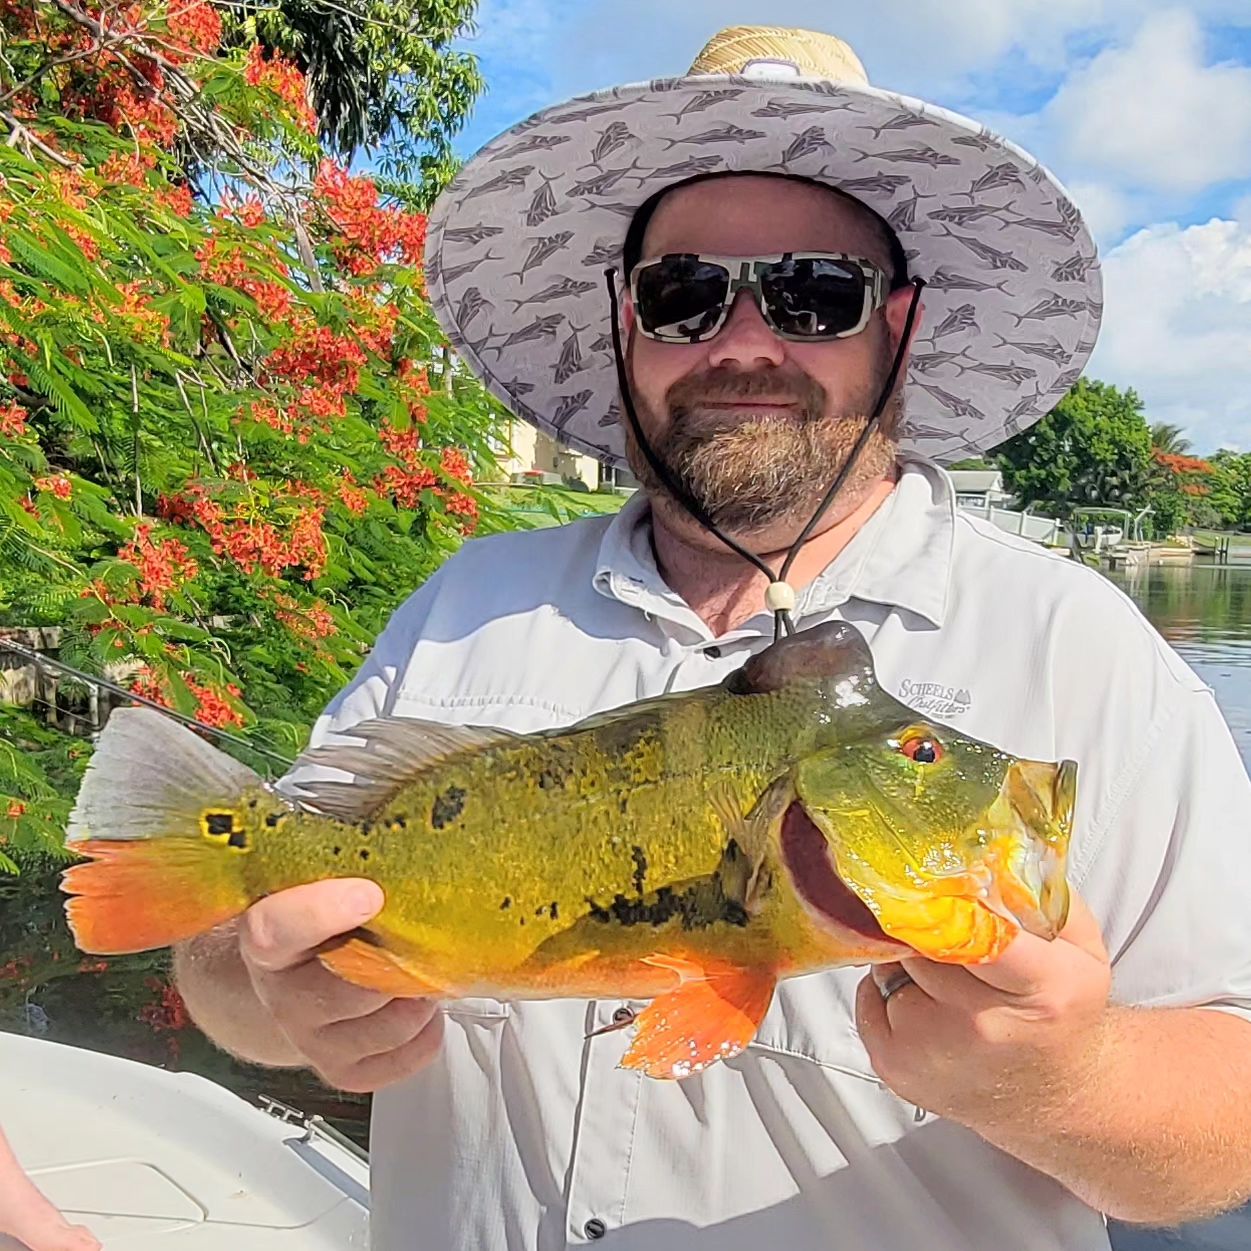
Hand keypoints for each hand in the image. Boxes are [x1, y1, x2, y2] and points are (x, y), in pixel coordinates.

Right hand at [239, 879, 443, 1092]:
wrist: (290, 976)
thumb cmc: (319, 919)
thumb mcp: (320, 882)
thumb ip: (349, 864)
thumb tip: (406, 835)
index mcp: (269, 937)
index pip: (276, 930)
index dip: (323, 912)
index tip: (369, 894)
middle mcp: (282, 995)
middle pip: (348, 989)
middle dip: (398, 963)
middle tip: (423, 935)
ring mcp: (310, 1038)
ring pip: (384, 1027)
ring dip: (419, 999)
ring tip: (425, 970)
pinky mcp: (340, 1070)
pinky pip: (398, 1061)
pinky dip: (425, 1035)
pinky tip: (419, 1006)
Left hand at [854, 889, 1111, 1129]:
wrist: (1057, 1096)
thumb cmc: (1063, 1012)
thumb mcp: (1079, 949)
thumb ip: (1040, 892)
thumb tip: (989, 845)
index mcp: (1040, 989)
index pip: (980, 932)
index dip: (949, 900)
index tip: (934, 878)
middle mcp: (983, 1026)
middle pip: (924, 941)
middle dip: (927, 922)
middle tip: (943, 921)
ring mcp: (933, 1051)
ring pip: (892, 964)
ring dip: (908, 956)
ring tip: (945, 971)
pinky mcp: (895, 1067)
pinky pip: (869, 994)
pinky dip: (888, 989)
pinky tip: (926, 1001)